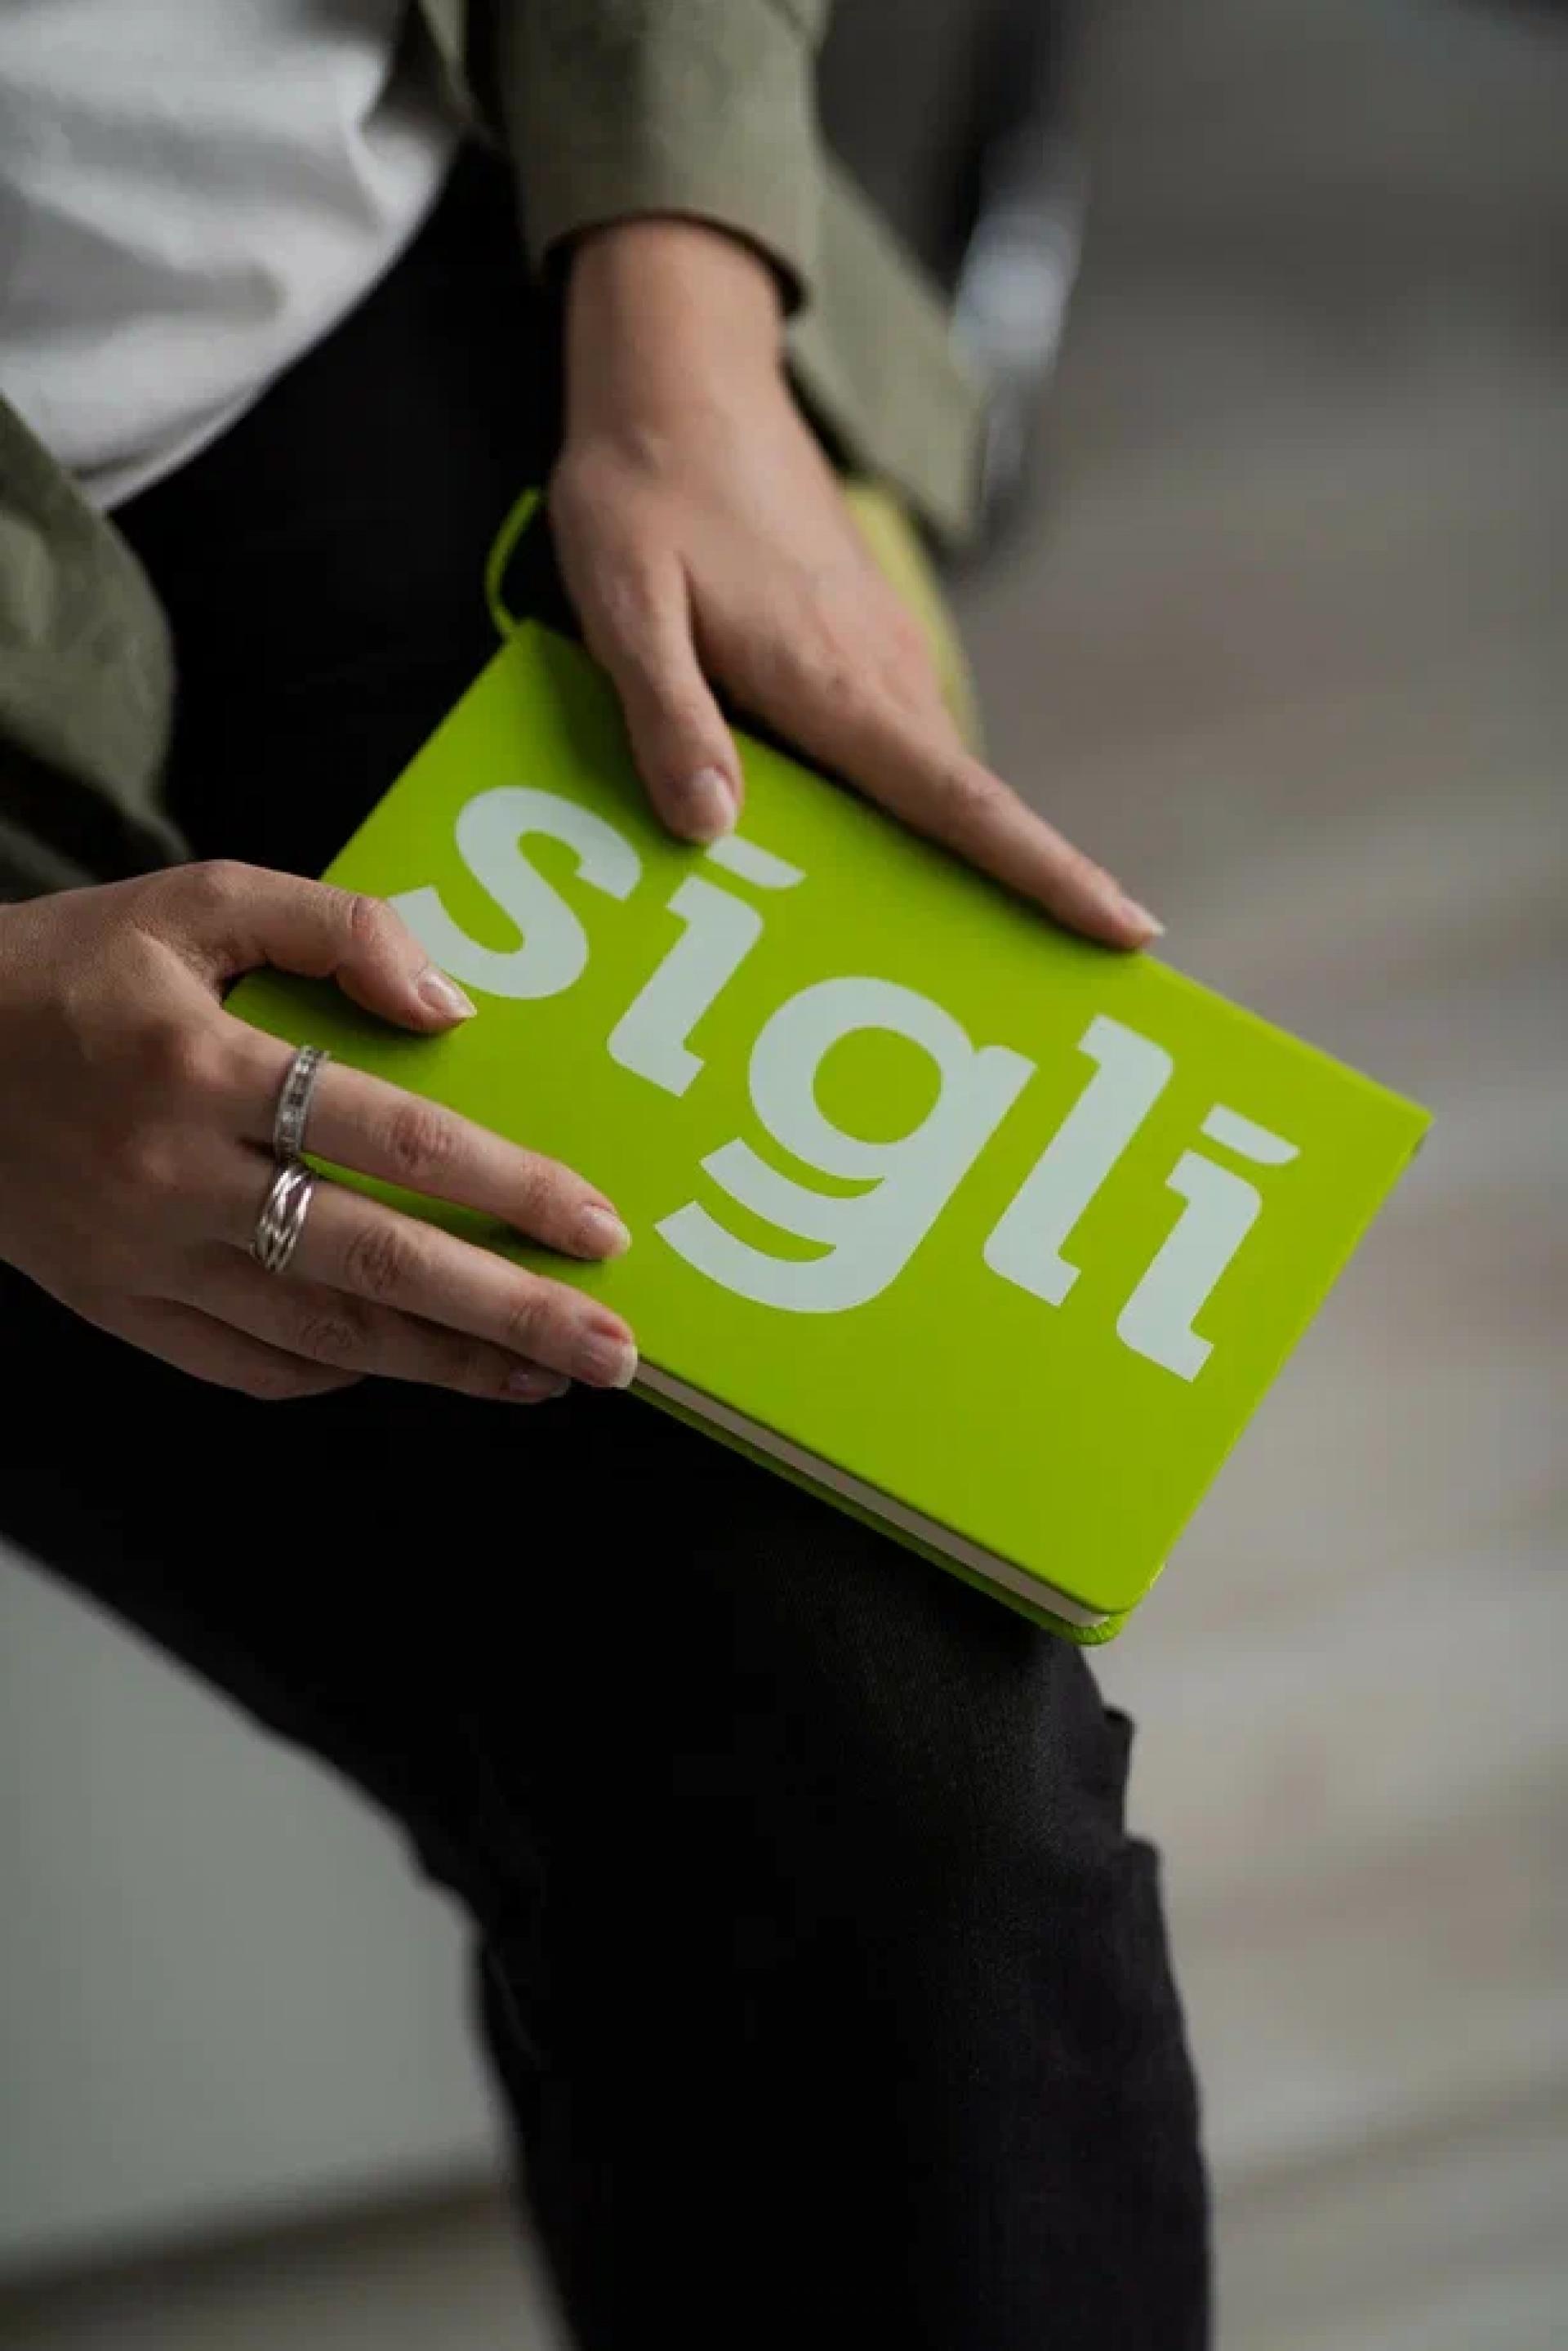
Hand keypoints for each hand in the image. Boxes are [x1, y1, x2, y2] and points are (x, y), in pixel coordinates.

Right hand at [0, 865, 637, 1400]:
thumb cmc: (67, 971)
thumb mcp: (196, 900)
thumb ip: (334, 926)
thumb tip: (451, 1002)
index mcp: (204, 1067)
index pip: (393, 1137)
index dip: (507, 1186)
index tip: (598, 1226)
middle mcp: (177, 1177)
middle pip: (376, 1257)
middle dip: (509, 1313)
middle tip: (611, 1353)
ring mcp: (144, 1259)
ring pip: (323, 1329)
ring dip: (445, 1361)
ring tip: (544, 1379)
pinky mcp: (117, 1308)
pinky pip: (246, 1365)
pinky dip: (338, 1368)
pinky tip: (411, 1364)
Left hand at [551, 218, 1158, 948]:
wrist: (682, 376)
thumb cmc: (645, 491)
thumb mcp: (625, 604)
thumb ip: (667, 716)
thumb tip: (712, 827)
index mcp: (839, 684)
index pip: (965, 804)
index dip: (1048, 874)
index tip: (1129, 927)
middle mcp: (880, 676)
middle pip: (967, 814)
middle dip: (1029, 898)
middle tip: (1064, 987)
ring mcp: (877, 656)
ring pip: (933, 783)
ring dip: (966, 860)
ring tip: (975, 953)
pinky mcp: (856, 643)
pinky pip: (895, 749)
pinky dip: (909, 808)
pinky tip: (868, 850)